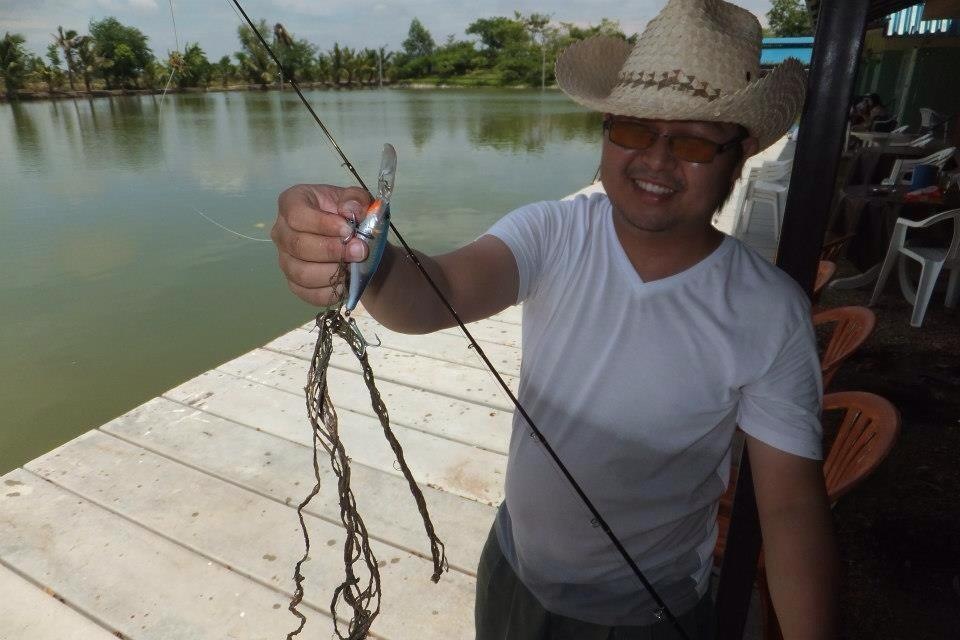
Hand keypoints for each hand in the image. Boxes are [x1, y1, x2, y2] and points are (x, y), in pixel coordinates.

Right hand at [272, 184, 370, 306]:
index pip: (297, 215)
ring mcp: (285, 259)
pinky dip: (329, 292)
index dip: (323, 224)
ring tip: (353, 268)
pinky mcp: (294, 282)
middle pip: (298, 245)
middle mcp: (282, 232)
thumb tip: (350, 211)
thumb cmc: (348, 215)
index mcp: (292, 203)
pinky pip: (306, 293)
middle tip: (360, 251)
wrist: (354, 242)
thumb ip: (355, 199)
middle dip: (333, 251)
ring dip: (332, 272)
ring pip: (301, 272)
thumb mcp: (357, 199)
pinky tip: (346, 284)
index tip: (348, 230)